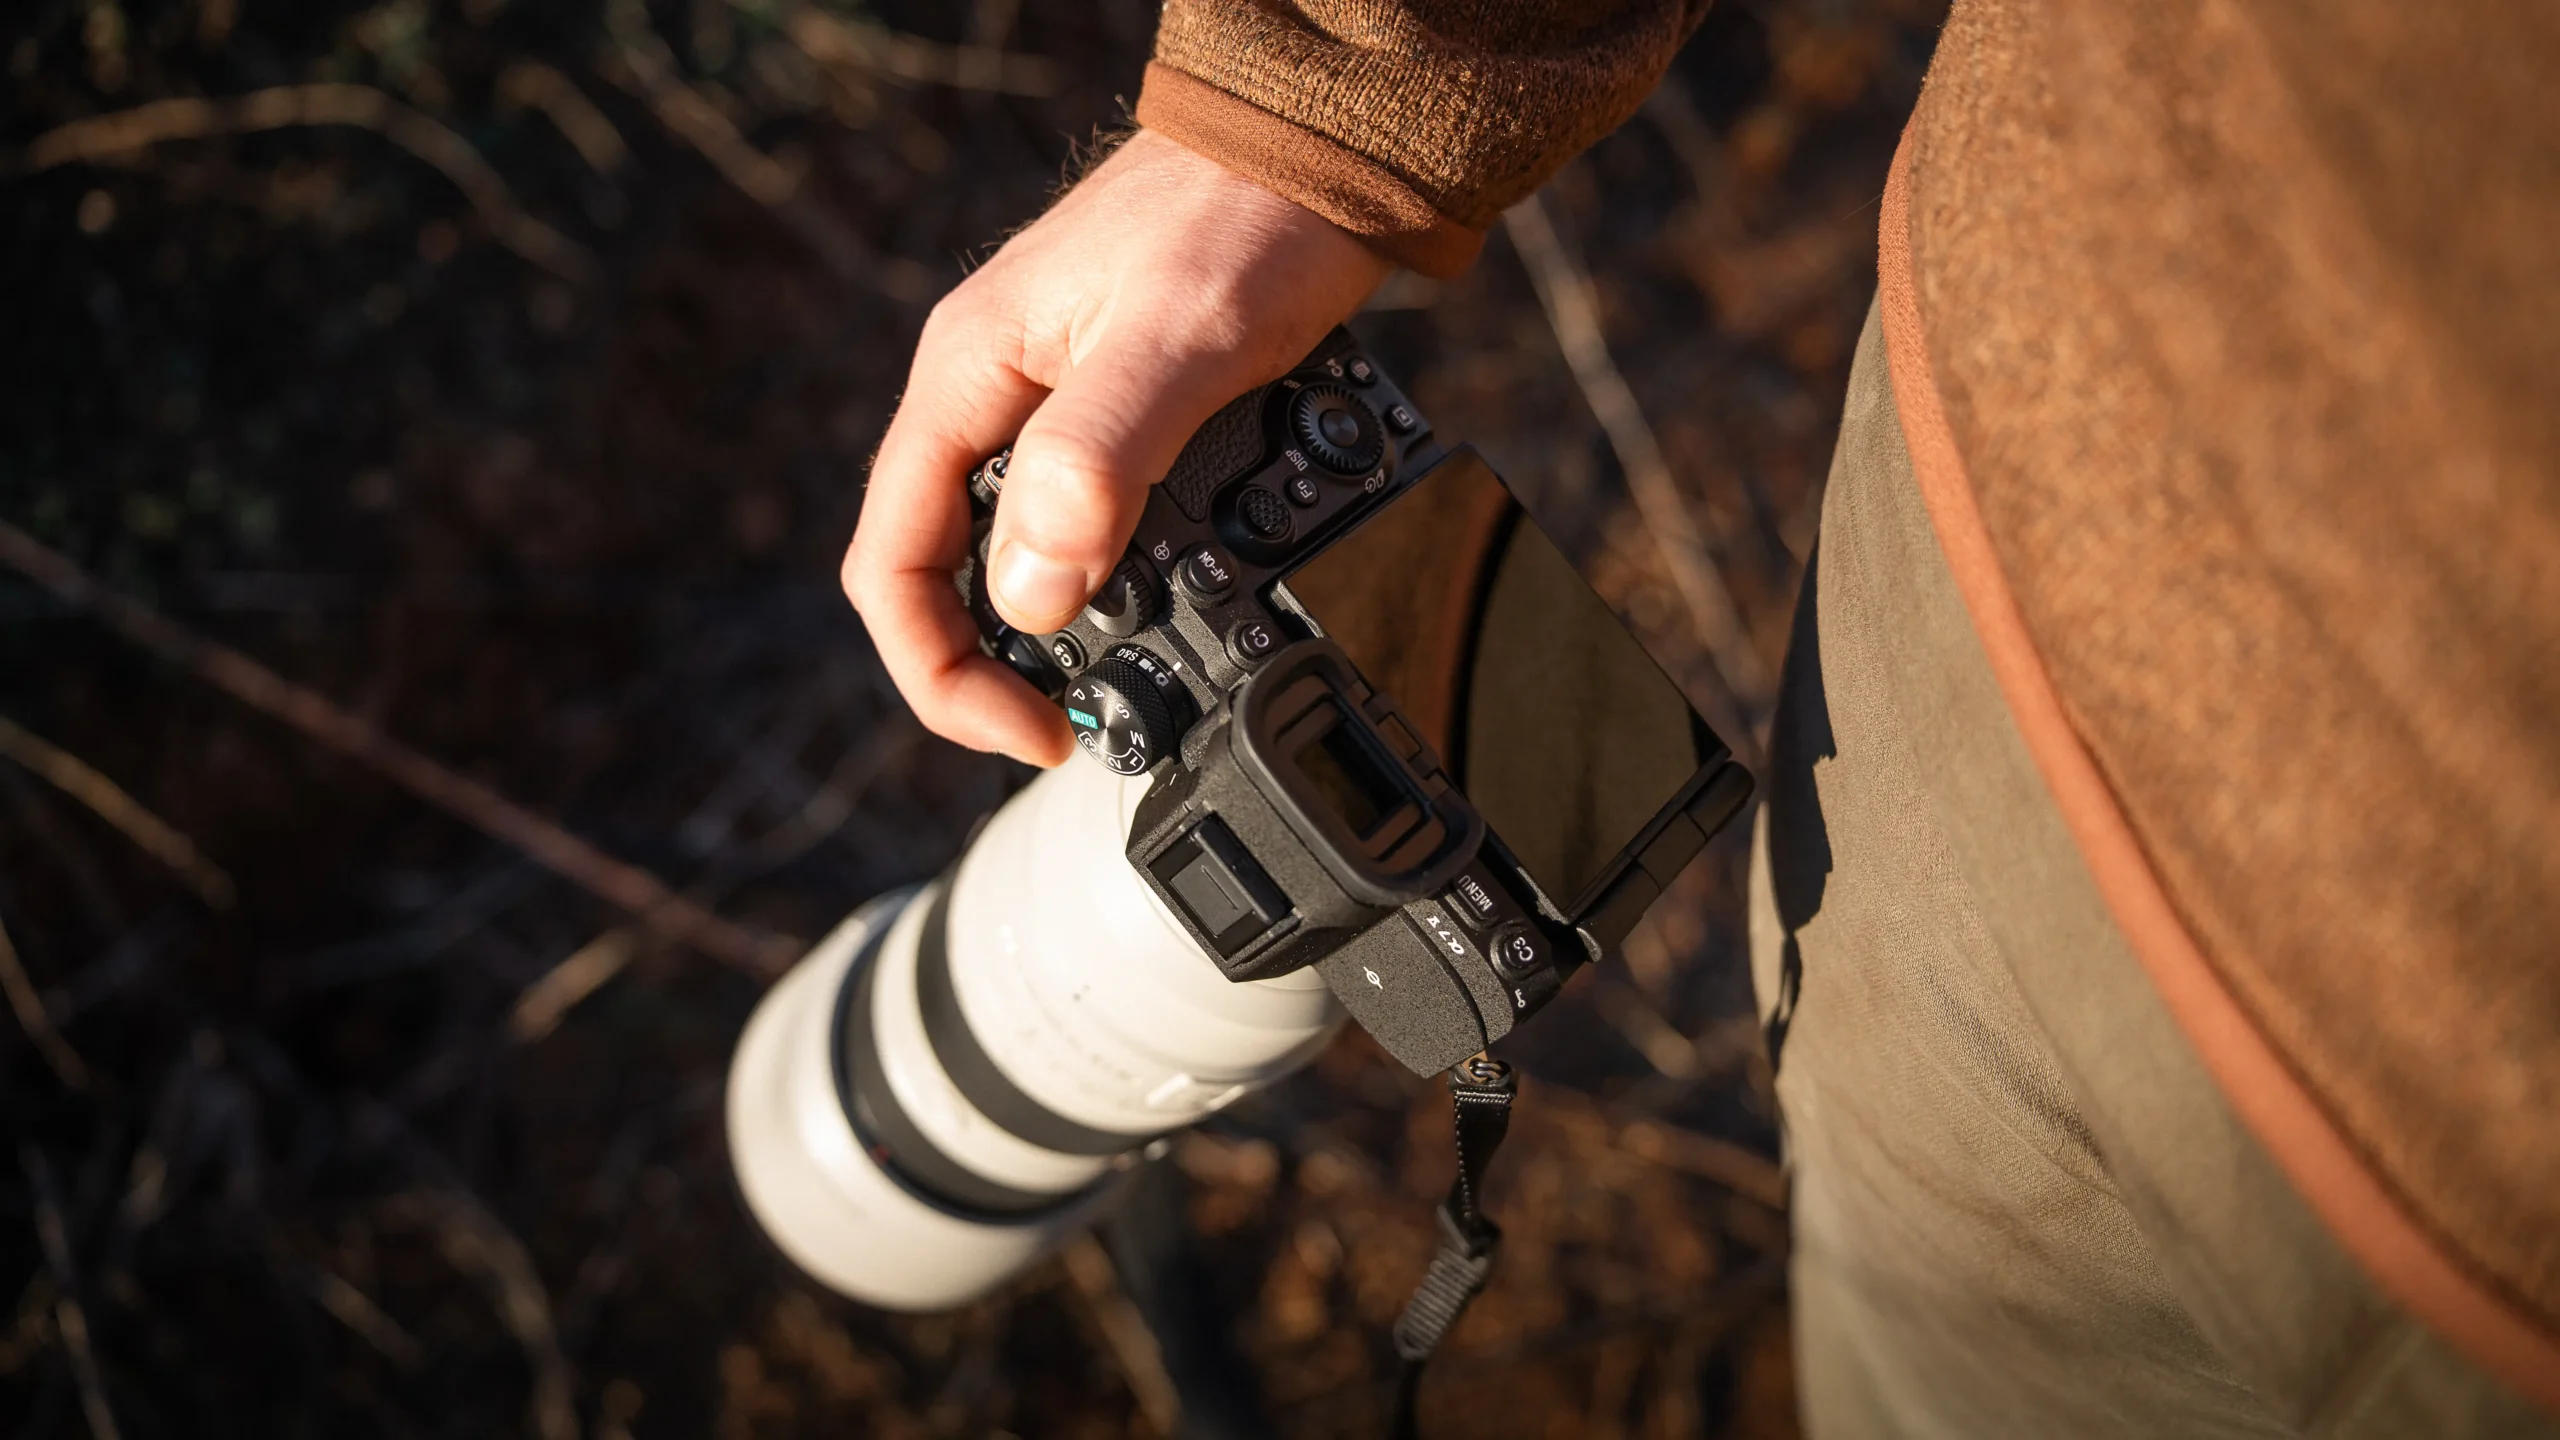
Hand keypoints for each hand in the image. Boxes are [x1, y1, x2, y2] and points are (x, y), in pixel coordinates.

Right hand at [843, 130, 1391, 765]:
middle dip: (1002, 664)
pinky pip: (1084, 518)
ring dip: (1062, 626)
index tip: (1032, 728)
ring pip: (1017, 550)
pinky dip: (1117, 577)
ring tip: (1138, 676)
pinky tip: (1177, 600)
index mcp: (967, 378)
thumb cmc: (1249, 219)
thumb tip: (1033, 593)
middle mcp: (991, 395)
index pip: (893, 565)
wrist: (1325, 150)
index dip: (944, 674)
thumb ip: (1099, 460)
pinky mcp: (1114, 412)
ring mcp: (1049, 403)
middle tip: (1086, 721)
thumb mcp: (1178, 342)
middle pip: (946, 572)